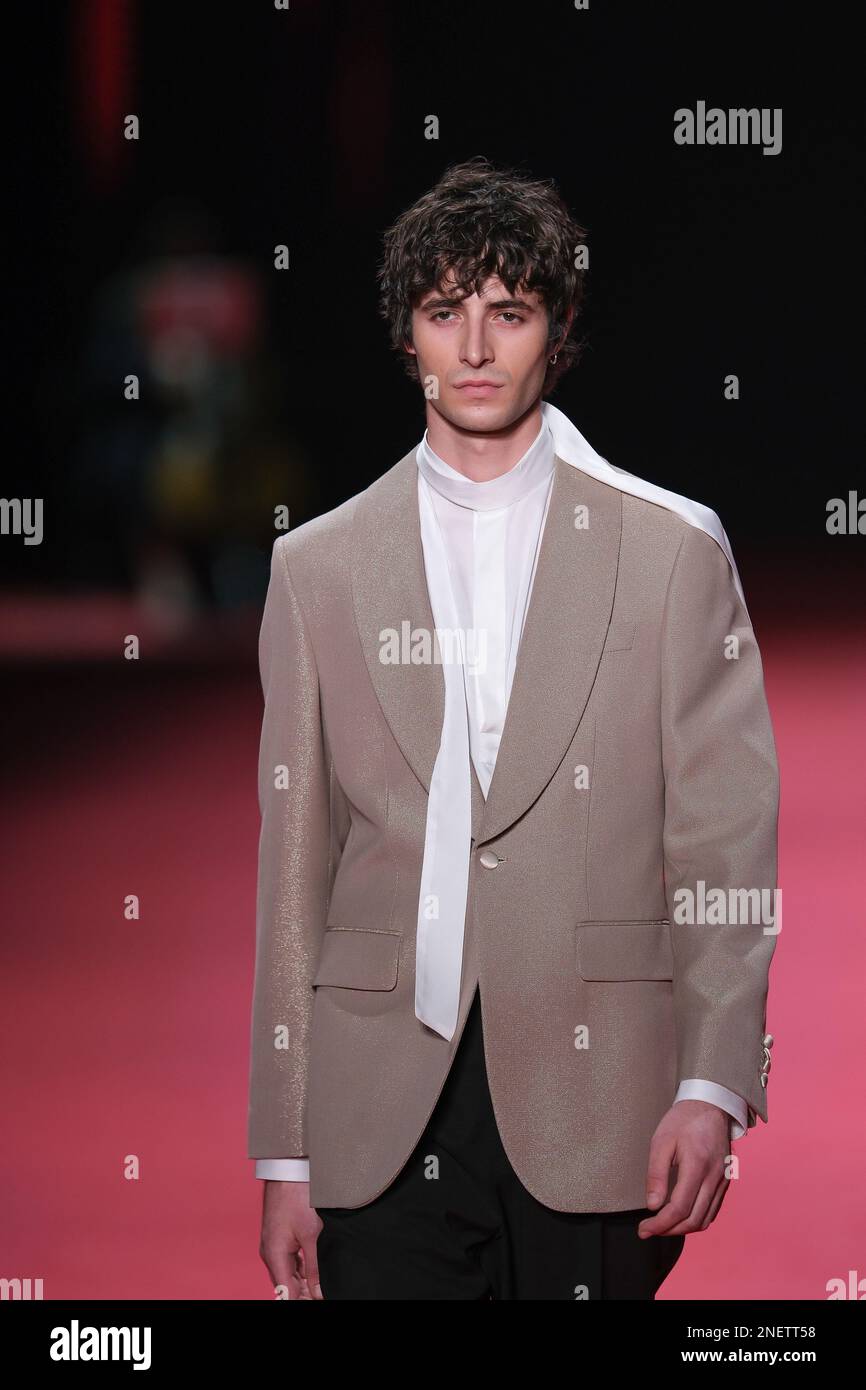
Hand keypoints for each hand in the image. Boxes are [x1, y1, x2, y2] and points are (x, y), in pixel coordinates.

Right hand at [259, 1180, 324, 1298]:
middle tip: (323, 1292)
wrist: (289, 1169)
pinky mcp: (281, 1236)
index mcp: (274, 1256)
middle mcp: (271, 1253)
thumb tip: (317, 1292)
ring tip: (322, 1284)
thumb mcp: (312, 1234)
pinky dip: (303, 1267)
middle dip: (304, 1292)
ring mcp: (275, 1244)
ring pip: (290, 1272)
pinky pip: (291, 1260)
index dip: (303, 1299)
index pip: (286, 1293)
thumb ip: (315, 1267)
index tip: (318, 1299)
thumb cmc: (297, 1196)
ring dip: (304, 1280)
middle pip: (287, 1284)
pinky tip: (316, 1269)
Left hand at [638, 1099, 732, 1238]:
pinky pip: (712, 1210)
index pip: (679, 1208)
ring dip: (683, 1228)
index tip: (643, 1229)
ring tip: (662, 1225)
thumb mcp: (661, 1141)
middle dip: (669, 1230)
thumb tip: (652, 1205)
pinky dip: (696, 1219)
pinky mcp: (725, 1181)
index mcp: (697, 1166)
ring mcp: (722, 1181)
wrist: (711, 1106)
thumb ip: (656, 1174)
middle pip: (693, 1219)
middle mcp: (714, 1178)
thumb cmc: (682, 1121)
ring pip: (705, 1219)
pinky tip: (680, 1216)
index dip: (660, 1224)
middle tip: (649, 1230)